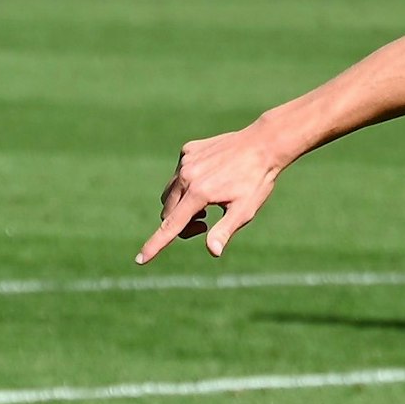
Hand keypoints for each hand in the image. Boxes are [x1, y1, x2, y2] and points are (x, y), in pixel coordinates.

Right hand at [136, 125, 292, 262]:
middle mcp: (186, 176)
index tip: (140, 260)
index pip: (171, 226)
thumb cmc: (257, 181)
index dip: (155, 245)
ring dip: (182, 206)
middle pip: (169, 212)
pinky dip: (186, 185)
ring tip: (208, 205)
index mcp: (199, 193)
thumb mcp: (245, 210)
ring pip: (170, 194)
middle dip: (181, 224)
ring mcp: (185, 161)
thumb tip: (213, 252)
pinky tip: (210, 181)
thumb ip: (224, 230)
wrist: (264, 144)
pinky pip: (178, 175)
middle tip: (205, 224)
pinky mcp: (188, 151)